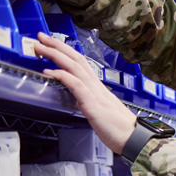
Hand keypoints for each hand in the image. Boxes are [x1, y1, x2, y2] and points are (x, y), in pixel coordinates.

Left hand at [34, 32, 135, 155]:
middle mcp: (96, 86)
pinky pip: (76, 85)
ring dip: (56, 55)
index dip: (66, 51)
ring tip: (41, 48)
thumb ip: (89, 102)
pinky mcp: (92, 104)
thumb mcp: (100, 111)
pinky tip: (50, 72)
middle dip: (57, 46)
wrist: (134, 138)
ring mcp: (95, 93)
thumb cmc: (119, 128)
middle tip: (41, 37)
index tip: (51, 43)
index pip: (80, 62)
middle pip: (76, 59)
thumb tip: (78, 100)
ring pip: (75, 67)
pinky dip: (62, 76)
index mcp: (98, 87)